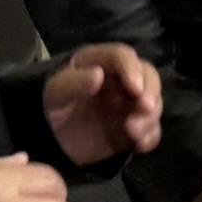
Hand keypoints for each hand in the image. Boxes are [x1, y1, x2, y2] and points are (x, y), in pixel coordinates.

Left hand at [41, 41, 164, 164]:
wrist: (49, 139)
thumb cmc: (50, 106)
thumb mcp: (55, 94)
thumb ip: (74, 83)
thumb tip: (98, 74)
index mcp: (100, 61)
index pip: (122, 56)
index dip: (132, 69)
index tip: (135, 87)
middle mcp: (121, 78)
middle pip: (147, 76)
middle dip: (150, 92)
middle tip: (146, 108)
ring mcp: (129, 103)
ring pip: (152, 102)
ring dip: (150, 116)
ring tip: (135, 133)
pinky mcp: (134, 126)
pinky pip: (150, 129)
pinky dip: (150, 136)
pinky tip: (141, 145)